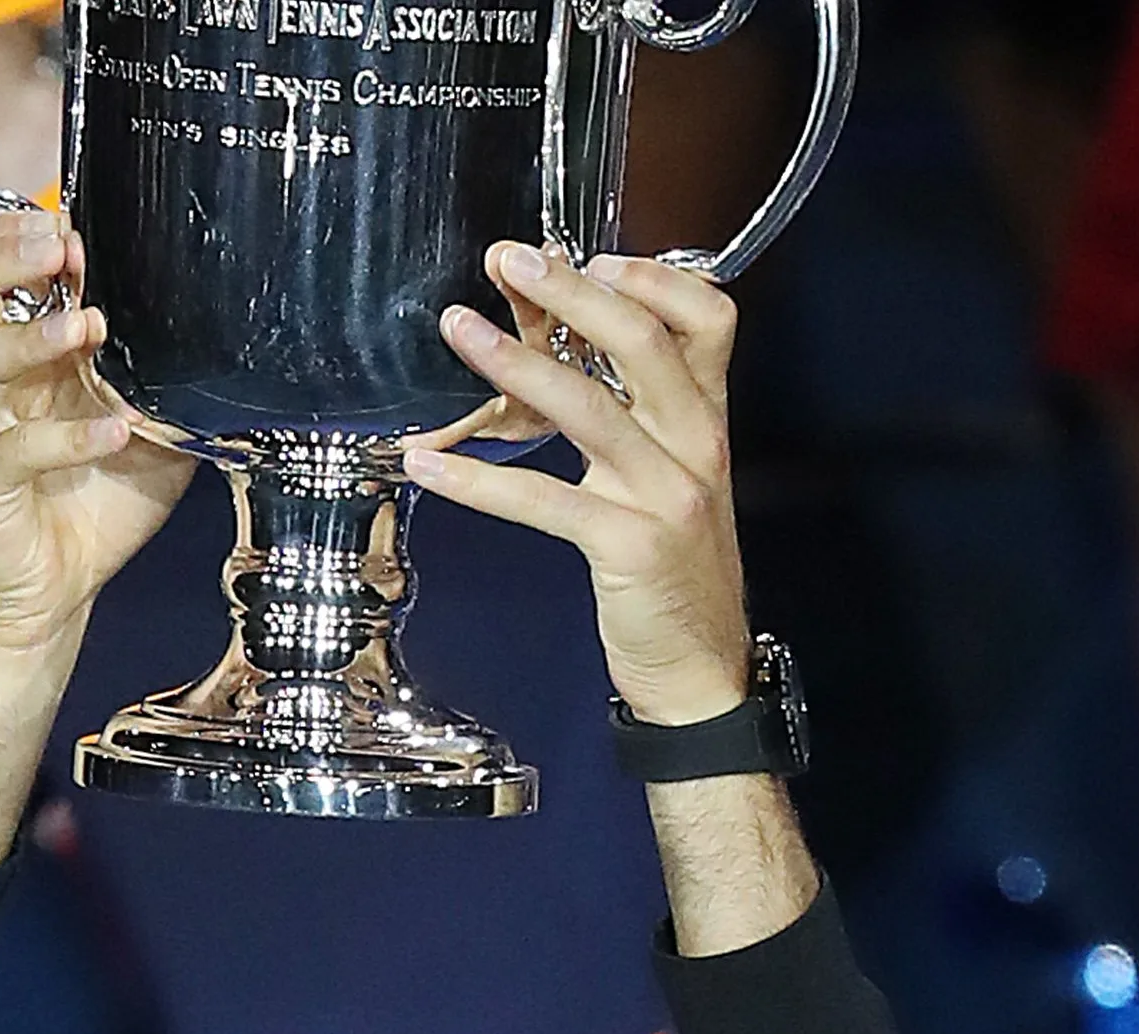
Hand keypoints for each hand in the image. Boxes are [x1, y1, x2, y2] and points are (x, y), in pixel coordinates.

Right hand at [0, 212, 194, 653]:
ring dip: (36, 336)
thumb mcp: (151, 429)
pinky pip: (14, 451)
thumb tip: (229, 338)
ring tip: (88, 324)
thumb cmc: (95, 503)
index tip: (69, 221)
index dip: (14, 237)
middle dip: (5, 256)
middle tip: (60, 245)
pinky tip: (115, 431)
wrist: (53, 594)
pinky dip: (69, 438)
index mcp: (20, 355)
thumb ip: (166, 382)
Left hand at [401, 243, 751, 724]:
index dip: (654, 277)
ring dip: (515, 363)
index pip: (711, 321)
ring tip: (458, 328)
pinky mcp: (629, 546)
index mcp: (708, 423)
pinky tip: (427, 465)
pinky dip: (479, 479)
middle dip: (571, 292)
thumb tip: (568, 357)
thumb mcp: (675, 482)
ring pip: (591, 407)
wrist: (701, 673)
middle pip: (643, 343)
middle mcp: (696, 448)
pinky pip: (545, 500)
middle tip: (507, 260)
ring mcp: (667, 496)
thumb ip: (640, 421)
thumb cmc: (675, 575)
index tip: (592, 254)